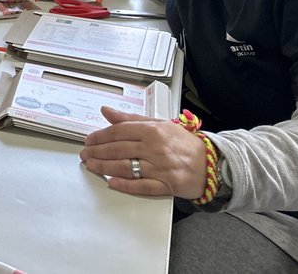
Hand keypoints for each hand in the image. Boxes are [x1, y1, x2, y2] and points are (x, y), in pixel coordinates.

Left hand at [80, 106, 207, 198]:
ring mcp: (160, 167)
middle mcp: (155, 148)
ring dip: (104, 167)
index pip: (118, 132)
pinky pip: (142, 185)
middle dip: (97, 152)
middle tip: (85, 154)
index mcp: (153, 130)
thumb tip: (107, 111)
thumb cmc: (184, 143)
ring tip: (91, 166)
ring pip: (126, 167)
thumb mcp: (159, 124)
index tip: (89, 140)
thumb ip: (130, 118)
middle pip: (118, 150)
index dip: (100, 136)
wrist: (212, 163)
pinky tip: (111, 182)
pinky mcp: (167, 184)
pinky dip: (125, 184)